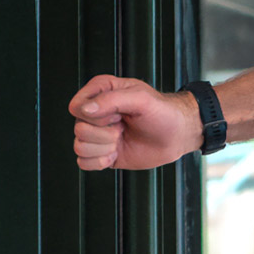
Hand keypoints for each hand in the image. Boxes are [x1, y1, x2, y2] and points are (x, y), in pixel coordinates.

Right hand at [69, 74, 201, 172]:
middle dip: (105, 133)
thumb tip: (85, 110)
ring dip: (104, 148)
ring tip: (121, 140)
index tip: (118, 115)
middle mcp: (95, 113)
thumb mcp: (141, 99)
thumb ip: (112, 100)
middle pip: (79, 128)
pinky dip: (99, 162)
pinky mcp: (100, 152)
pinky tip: (115, 154)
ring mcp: (97, 134)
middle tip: (124, 128)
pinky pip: (83, 162)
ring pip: (79, 146)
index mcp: (101, 91)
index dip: (96, 115)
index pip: (77, 106)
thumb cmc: (162, 113)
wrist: (176, 136)